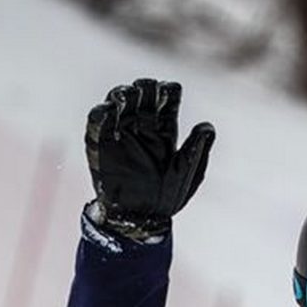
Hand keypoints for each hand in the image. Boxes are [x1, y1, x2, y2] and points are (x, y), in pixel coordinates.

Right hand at [84, 78, 214, 241]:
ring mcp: (121, 133)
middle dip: (145, 87)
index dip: (168, 91)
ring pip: (119, 102)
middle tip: (147, 90)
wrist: (140, 219)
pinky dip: (100, 113)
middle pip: (143, 95)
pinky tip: (107, 109)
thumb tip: (208, 126)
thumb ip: (198, 150)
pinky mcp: (101, 144)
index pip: (167, 100)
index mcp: (165, 131)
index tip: (170, 91)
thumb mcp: (187, 174)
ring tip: (126, 96)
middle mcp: (143, 127)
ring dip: (122, 94)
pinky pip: (97, 123)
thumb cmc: (166, 198)